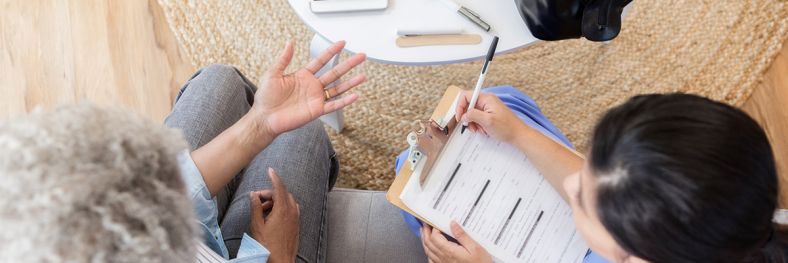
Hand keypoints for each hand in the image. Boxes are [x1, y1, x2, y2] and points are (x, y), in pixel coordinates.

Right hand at [249, 168, 300, 262]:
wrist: (281, 261)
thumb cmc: (267, 246)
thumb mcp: (257, 226)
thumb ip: (255, 208)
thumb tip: (253, 195)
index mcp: (282, 210)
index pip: (279, 187)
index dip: (274, 177)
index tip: (270, 170)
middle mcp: (292, 212)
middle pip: (282, 194)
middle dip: (270, 193)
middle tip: (258, 200)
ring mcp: (296, 218)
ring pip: (288, 201)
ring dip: (276, 200)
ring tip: (264, 210)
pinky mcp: (297, 225)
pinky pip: (291, 209)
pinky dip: (283, 207)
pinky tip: (273, 215)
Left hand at [251, 40, 366, 138]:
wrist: (265, 118)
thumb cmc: (266, 98)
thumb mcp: (272, 74)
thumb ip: (283, 59)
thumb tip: (289, 43)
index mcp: (303, 76)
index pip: (321, 61)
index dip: (332, 52)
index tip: (342, 44)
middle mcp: (312, 86)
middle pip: (335, 72)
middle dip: (348, 64)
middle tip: (360, 56)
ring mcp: (316, 98)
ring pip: (338, 88)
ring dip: (351, 82)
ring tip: (363, 76)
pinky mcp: (317, 110)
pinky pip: (334, 104)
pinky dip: (345, 101)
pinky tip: (355, 96)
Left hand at [420, 222, 491, 262]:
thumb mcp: (475, 248)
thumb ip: (462, 235)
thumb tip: (453, 224)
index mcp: (450, 251)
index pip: (435, 237)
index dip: (433, 228)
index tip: (434, 222)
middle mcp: (444, 257)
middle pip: (429, 243)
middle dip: (425, 232)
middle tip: (425, 224)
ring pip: (428, 251)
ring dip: (424, 241)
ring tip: (424, 233)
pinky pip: (431, 259)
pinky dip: (428, 251)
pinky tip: (429, 249)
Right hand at [455, 91, 525, 143]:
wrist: (518, 135)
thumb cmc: (507, 127)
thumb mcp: (487, 121)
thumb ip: (473, 115)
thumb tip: (463, 115)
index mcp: (486, 98)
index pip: (466, 96)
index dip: (460, 106)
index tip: (460, 117)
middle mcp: (486, 101)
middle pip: (468, 106)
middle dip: (467, 117)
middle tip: (471, 126)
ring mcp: (488, 108)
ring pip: (472, 113)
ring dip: (473, 123)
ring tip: (480, 130)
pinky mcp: (489, 115)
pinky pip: (478, 119)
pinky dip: (478, 126)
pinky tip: (484, 130)